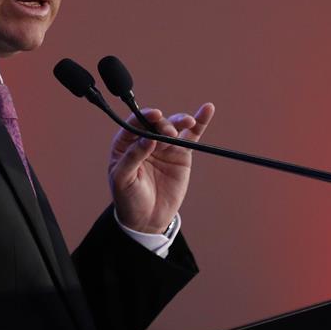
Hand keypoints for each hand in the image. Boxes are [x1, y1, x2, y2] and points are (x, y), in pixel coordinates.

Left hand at [109, 103, 214, 232]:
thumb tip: (148, 139)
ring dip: (181, 120)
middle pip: (156, 123)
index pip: (134, 124)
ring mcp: (164, 147)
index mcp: (125, 144)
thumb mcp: (122, 179)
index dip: (144, 117)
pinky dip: (200, 123)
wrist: (147, 219)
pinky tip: (207, 109)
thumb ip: (133, 157)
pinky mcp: (181, 155)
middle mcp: (145, 141)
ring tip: (187, 122)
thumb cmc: (128, 198)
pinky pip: (191, 136)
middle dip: (163, 124)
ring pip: (173, 126)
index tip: (155, 115)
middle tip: (169, 135)